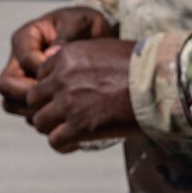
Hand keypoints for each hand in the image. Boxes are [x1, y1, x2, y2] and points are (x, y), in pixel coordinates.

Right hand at [0, 6, 111, 116]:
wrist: (92, 37)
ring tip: (60, 112)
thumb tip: (52, 54)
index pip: (25, 60)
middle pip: (7, 86)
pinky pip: (25, 114)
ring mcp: (21, 80)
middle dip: (29, 97)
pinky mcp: (30, 96)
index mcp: (25, 38)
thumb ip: (68, 34)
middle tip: (56, 102)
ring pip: (11, 103)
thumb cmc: (84, 25)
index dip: (44, 72)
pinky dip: (40, 119)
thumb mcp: (80, 22)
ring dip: (32, 111)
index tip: (66, 77)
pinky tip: (63, 119)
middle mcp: (17, 61)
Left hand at [25, 37, 139, 151]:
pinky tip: (75, 143)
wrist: (157, 83)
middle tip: (62, 115)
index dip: (50, 87)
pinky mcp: (79, 127)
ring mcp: (68, 104)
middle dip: (45, 107)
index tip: (63, 95)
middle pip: (34, 99)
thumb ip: (80, 57)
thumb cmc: (139, 64)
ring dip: (52, 127)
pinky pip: (55, 141)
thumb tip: (69, 65)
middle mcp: (61, 79)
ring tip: (69, 129)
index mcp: (66, 55)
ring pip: (40, 121)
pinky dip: (63, 144)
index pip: (40, 75)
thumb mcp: (103, 48)